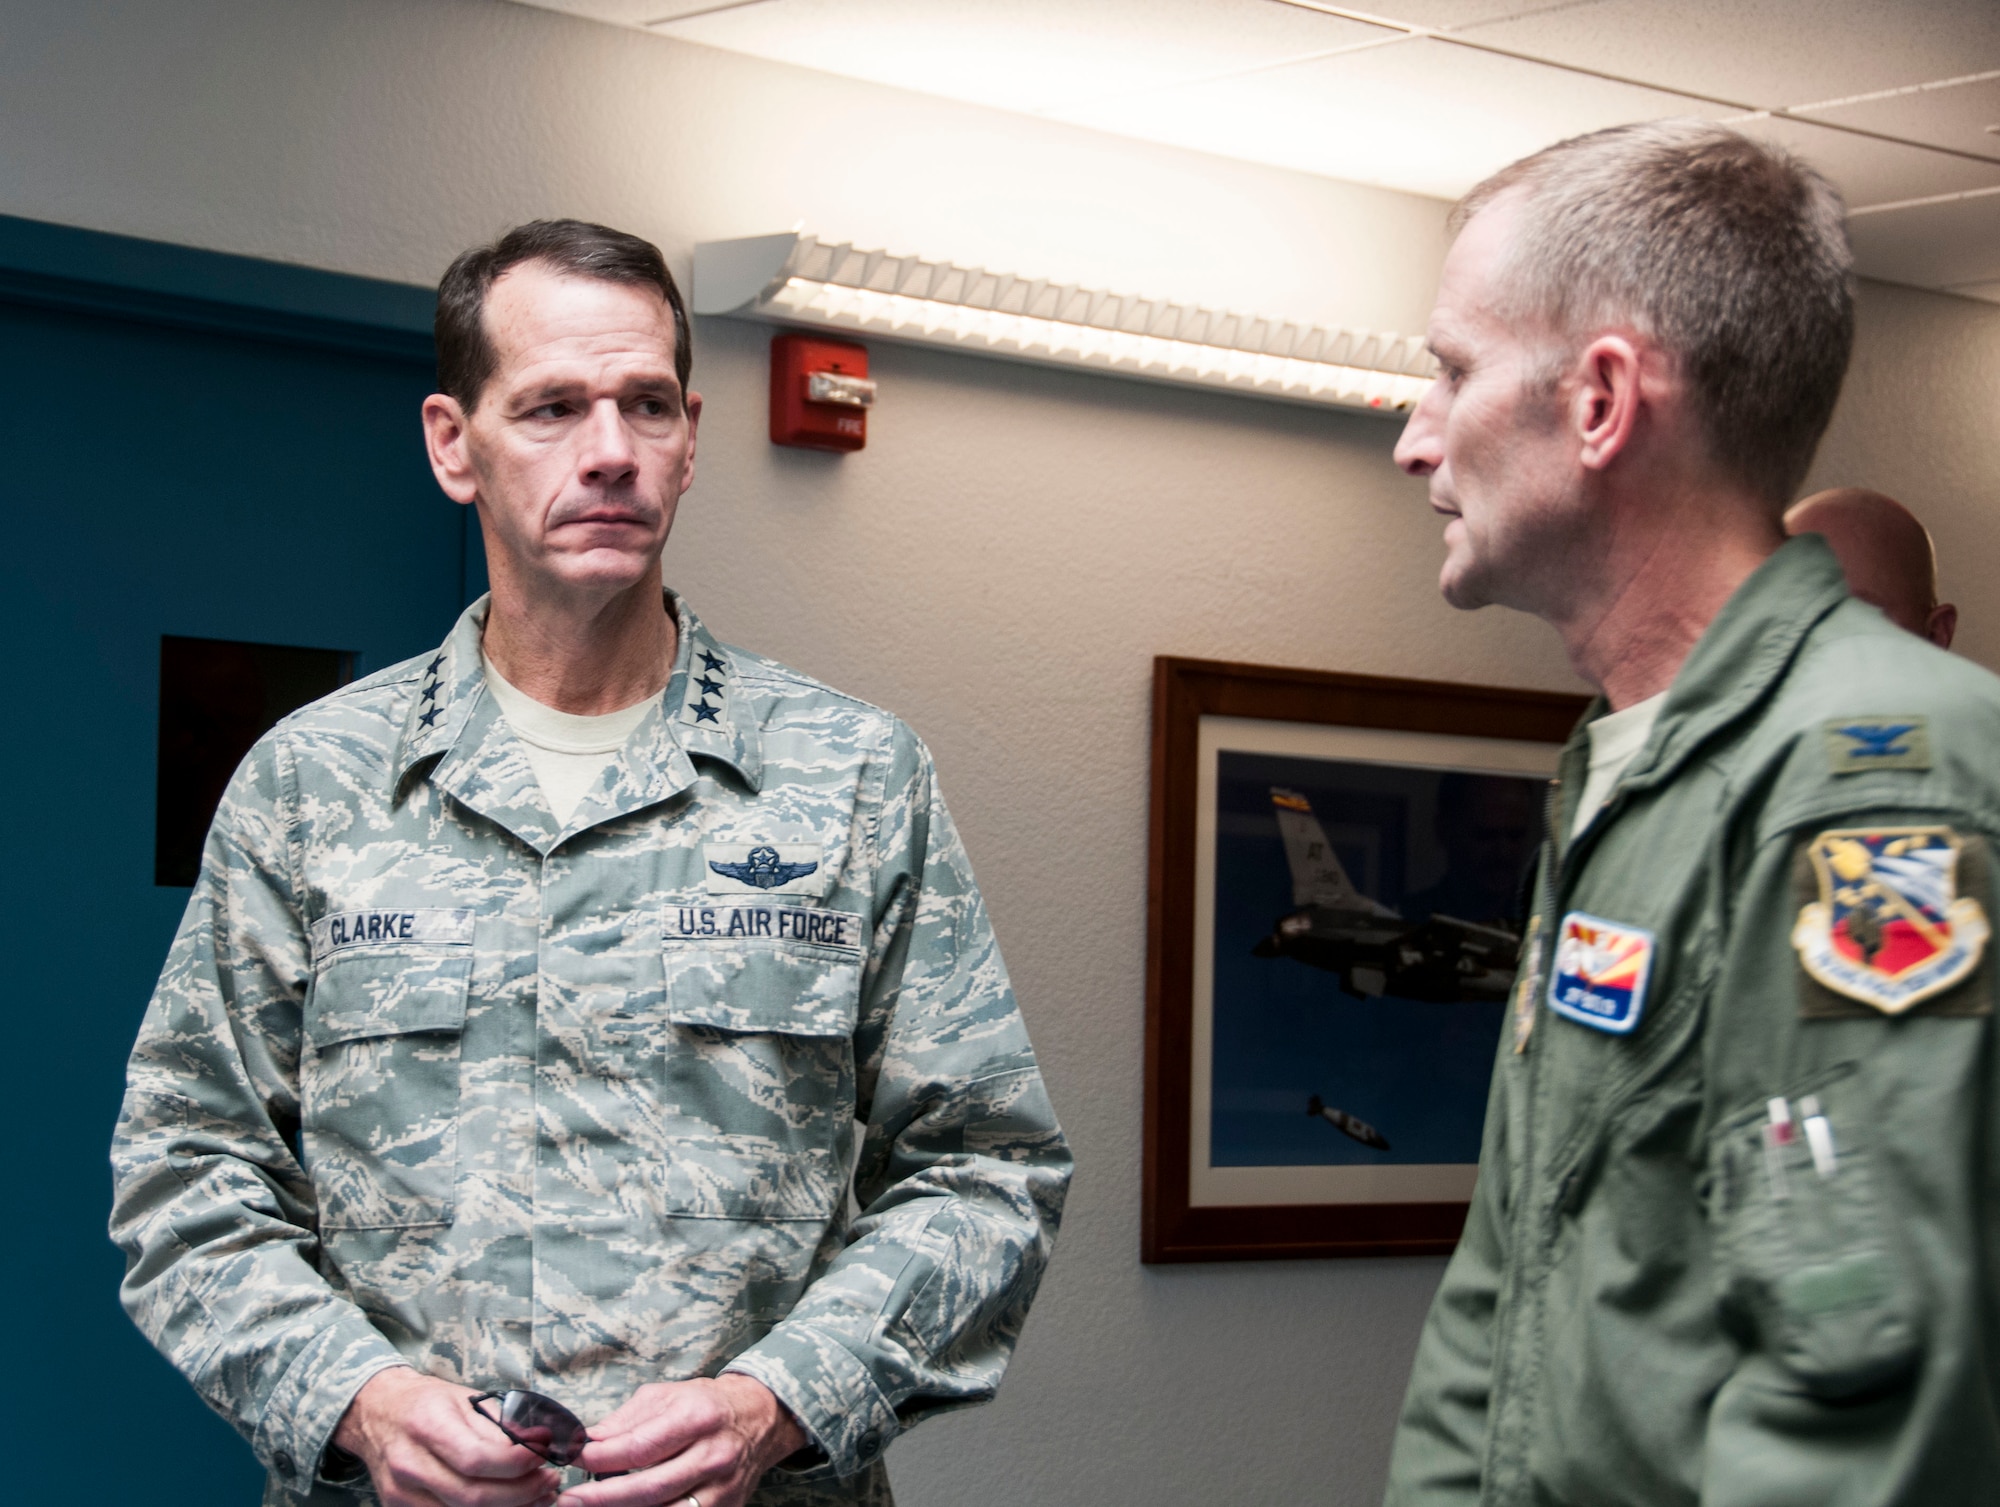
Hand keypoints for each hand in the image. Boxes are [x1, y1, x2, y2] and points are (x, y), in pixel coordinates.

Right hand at [333, 1367, 561, 1506]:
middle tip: (549, 1481)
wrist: (377, 1414)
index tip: (544, 1456)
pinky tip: (510, 1504)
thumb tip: (537, 1448)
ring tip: (538, 1495)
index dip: (517, 1464)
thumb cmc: (428, 1402)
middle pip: (472, 1496)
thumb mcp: (465, 1399)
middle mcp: (409, 1464)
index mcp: (427, 1425)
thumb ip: (499, 1426)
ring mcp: (401, 1494)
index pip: (476, 1458)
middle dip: (521, 1493)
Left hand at [562, 1374, 807, 1506]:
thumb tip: (589, 1440)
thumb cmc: (706, 1404)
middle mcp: (713, 1454)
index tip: (576, 1458)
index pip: (641, 1446)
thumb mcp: (667, 1396)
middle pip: (650, 1487)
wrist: (760, 1418)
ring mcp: (722, 1487)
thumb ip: (627, 1419)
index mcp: (698, 1418)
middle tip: (570, 1499)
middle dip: (603, 1496)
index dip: (602, 1457)